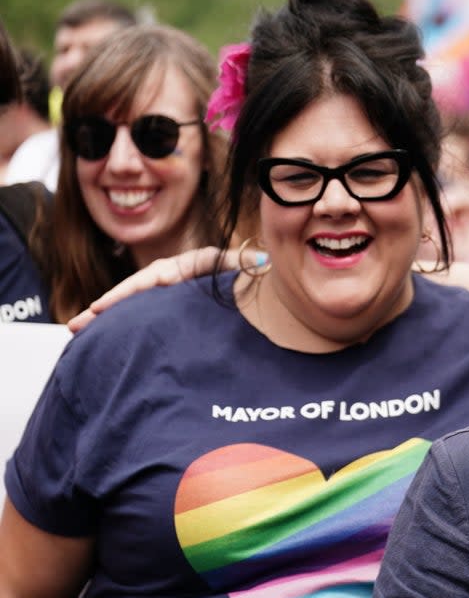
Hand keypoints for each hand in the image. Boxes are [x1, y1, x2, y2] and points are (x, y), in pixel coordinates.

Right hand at [67, 246, 255, 332]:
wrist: (261, 278)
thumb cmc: (257, 270)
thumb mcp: (250, 265)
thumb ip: (249, 263)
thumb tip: (260, 262)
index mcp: (194, 263)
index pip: (158, 275)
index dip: (133, 289)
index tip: (106, 304)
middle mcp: (178, 274)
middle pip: (138, 287)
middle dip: (109, 303)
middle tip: (80, 321)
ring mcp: (173, 289)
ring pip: (136, 300)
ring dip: (109, 313)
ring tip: (78, 329)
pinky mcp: (172, 304)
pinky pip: (144, 311)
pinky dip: (123, 321)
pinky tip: (102, 335)